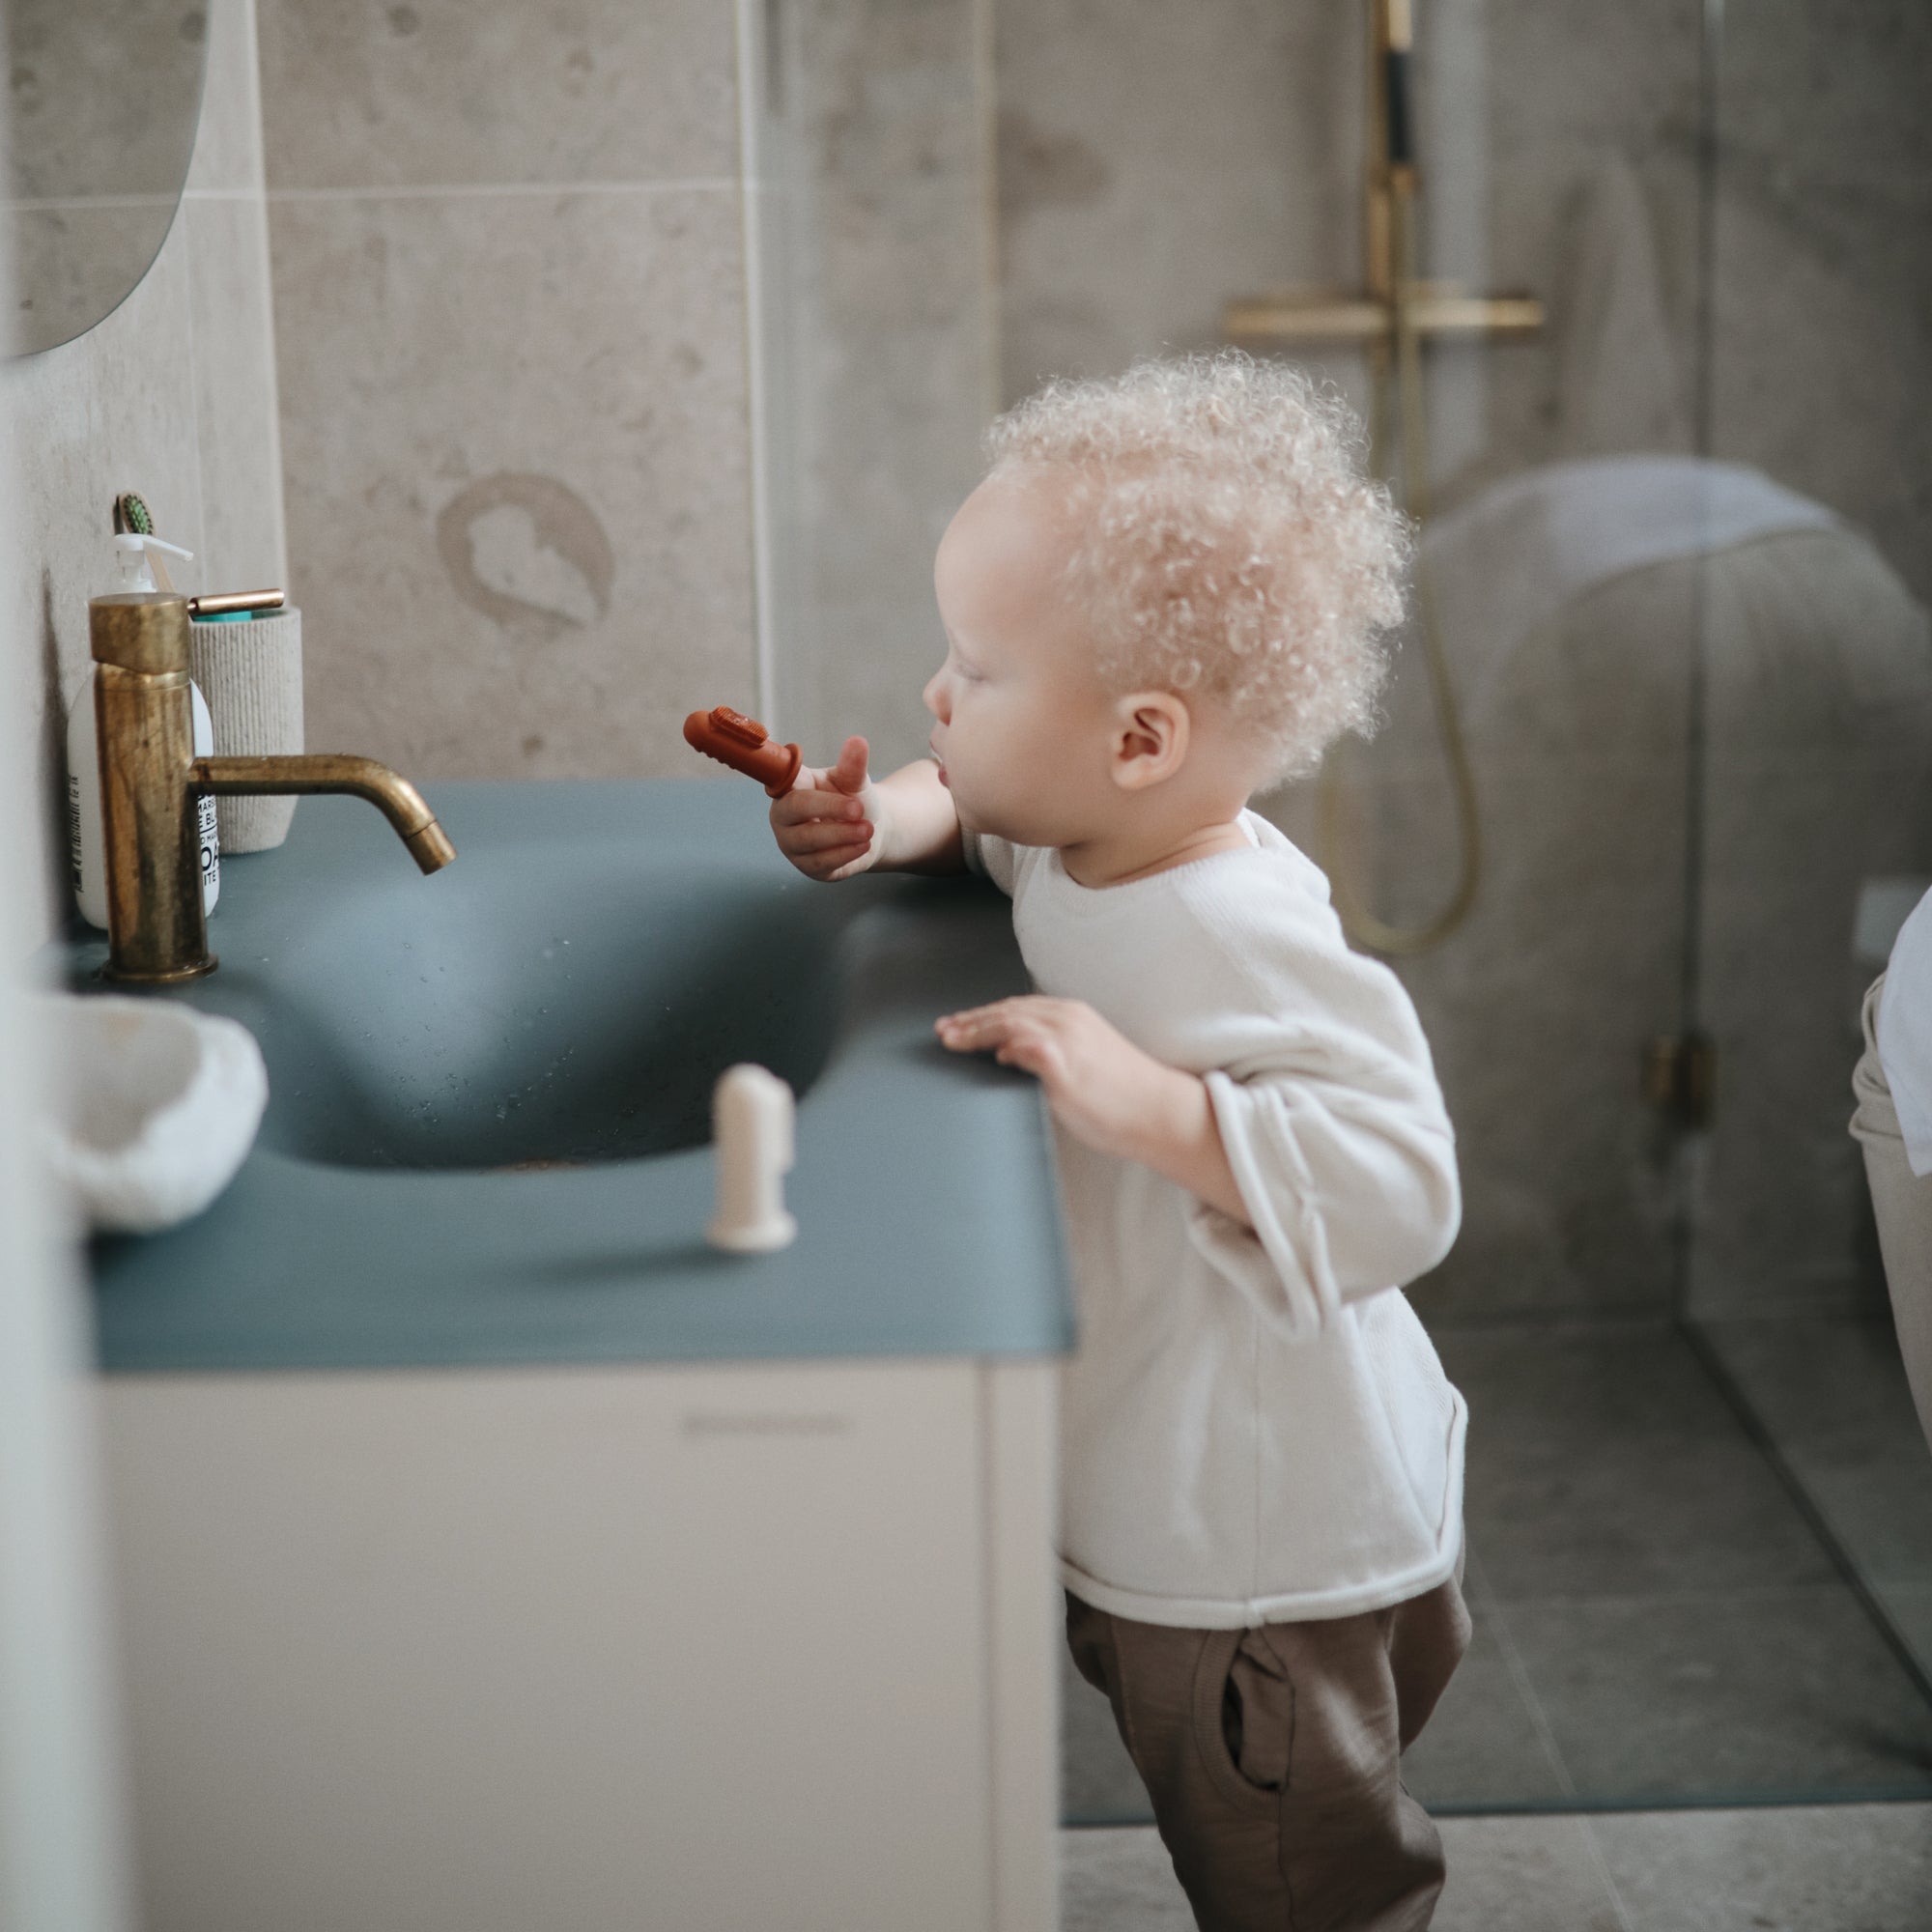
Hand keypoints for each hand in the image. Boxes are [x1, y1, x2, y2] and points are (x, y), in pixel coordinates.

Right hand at [770, 735, 885, 881]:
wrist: (869, 830)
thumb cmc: (854, 800)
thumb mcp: (855, 781)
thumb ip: (853, 766)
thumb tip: (857, 742)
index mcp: (790, 787)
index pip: (784, 778)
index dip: (790, 776)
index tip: (807, 774)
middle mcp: (784, 815)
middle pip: (796, 809)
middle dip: (829, 808)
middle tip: (858, 808)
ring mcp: (792, 843)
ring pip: (809, 840)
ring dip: (842, 834)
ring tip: (869, 828)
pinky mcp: (808, 866)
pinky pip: (821, 862)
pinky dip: (845, 853)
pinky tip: (864, 845)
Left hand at [935, 996, 1249, 1221]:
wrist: (1158, 1111)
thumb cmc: (1123, 1096)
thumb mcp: (1083, 1061)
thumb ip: (1049, 1053)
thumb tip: (1012, 1057)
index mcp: (1072, 1015)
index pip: (1016, 1007)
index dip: (982, 1014)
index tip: (957, 1024)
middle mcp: (1068, 1019)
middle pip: (1005, 1011)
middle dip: (970, 1020)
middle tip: (942, 1031)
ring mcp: (1067, 1039)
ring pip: (1008, 1023)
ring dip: (975, 1031)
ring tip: (952, 1041)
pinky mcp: (1065, 1064)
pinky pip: (1026, 1047)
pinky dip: (1006, 1047)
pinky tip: (994, 1056)